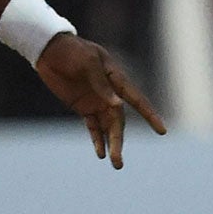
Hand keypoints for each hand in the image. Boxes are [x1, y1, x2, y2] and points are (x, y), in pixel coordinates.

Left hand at [35, 33, 165, 168]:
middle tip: (118, 162)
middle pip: (118, 121)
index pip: (137, 100)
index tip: (161, 131)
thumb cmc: (73, 52)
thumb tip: (116, 106)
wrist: (51, 50)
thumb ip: (101, 85)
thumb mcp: (87, 64)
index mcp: (117, 79)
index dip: (149, 116)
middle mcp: (110, 94)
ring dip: (111, 144)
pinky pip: (93, 126)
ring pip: (107, 127)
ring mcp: (97, 101)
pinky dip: (97, 139)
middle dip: (119, 141)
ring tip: (115, 163)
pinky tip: (100, 153)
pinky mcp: (83, 106)